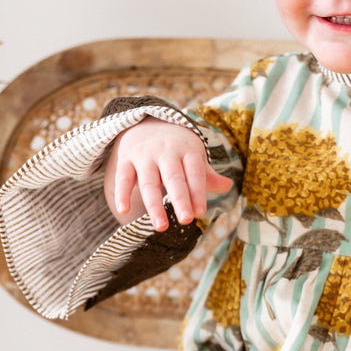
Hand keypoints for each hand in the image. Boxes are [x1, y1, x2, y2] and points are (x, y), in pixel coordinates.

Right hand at [104, 118, 232, 230]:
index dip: (198, 192)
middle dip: (181, 199)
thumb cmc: (177, 149)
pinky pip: (123, 178)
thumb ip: (207, 176)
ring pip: (148, 182)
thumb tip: (228, 186)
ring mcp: (145, 156)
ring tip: (161, 227)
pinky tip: (123, 211)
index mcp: (187, 151)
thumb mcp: (194, 156)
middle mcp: (166, 152)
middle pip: (174, 178)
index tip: (200, 213)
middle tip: (186, 220)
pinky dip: (122, 194)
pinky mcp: (126, 160)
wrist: (147, 123)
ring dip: (154, 205)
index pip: (194, 173)